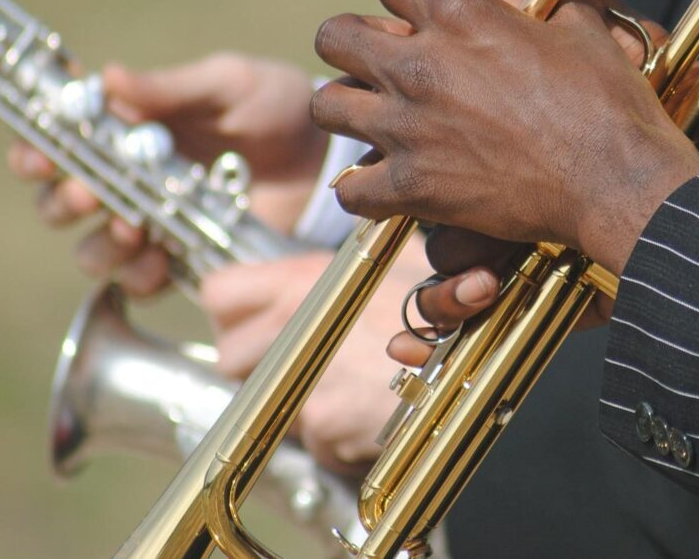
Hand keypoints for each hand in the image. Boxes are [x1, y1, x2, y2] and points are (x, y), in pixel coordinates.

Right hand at [7, 53, 326, 294]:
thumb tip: (106, 77)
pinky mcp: (185, 257)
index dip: (38, 152)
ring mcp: (157, 222)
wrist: (327, 159)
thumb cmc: (279, 110)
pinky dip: (139, 273)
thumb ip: (172, 87)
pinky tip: (159, 255)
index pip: (61, 143)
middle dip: (64, 200)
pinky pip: (140, 280)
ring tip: (130, 226)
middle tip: (87, 193)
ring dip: (99, 242)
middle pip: (62, 202)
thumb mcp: (231, 84)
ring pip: (93, 248)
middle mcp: (133, 180)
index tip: (38, 156)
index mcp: (132, 130)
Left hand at [201, 232, 433, 471]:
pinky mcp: (323, 430)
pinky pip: (311, 437)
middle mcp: (294, 334)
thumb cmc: (453, 308)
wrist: (477, 367)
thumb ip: (354, 266)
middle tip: (299, 356)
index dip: (234, 306)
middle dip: (257, 360)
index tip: (252, 313)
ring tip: (346, 383)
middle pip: (230, 355)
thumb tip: (340, 267)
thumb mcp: (404, 262)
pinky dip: (335, 431)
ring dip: (295, 399)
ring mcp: (304, 388)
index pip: (221, 293)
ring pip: (266, 402)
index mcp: (305, 284)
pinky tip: (371, 409)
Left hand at [311, 0, 698, 272]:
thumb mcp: (575, 22)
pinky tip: (385, 181)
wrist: (619, 182)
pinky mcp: (414, 187)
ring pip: (327, 106)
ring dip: (348, 108)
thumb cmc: (607, 100)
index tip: (421, 21)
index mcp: (459, 14)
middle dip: (353, 45)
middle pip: (336, 37)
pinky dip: (363, 187)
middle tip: (379, 64)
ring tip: (374, 118)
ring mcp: (410, 128)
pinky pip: (351, 188)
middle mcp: (421, 65)